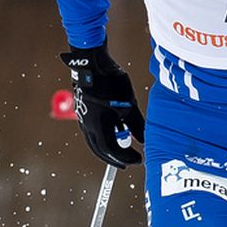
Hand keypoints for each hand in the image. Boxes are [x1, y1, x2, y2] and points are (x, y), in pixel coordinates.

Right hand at [60, 47, 141, 169]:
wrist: (91, 63)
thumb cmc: (110, 82)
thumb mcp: (129, 104)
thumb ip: (136, 124)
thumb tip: (143, 140)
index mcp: (98, 126)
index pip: (111, 150)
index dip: (125, 157)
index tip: (137, 159)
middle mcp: (87, 126)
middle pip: (100, 149)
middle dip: (114, 158)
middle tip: (126, 163)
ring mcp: (83, 119)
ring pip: (94, 141)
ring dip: (107, 148)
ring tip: (119, 150)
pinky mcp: (83, 111)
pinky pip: (91, 131)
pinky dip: (102, 137)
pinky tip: (112, 132)